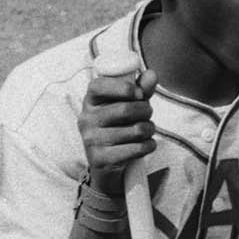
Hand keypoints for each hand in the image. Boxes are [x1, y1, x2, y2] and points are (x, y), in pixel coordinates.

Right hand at [78, 67, 156, 197]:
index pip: (98, 85)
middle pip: (125, 109)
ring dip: (150, 129)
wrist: (107, 164)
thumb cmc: (119, 127)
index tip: (138, 93)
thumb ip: (140, 89)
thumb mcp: (128, 105)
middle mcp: (86, 119)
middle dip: (146, 111)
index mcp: (90, 101)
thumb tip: (152, 74)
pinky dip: (149, 145)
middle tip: (147, 114)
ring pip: (136, 130)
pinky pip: (137, 148)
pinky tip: (145, 145)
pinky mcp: (101, 159)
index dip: (123, 87)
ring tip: (146, 130)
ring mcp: (91, 140)